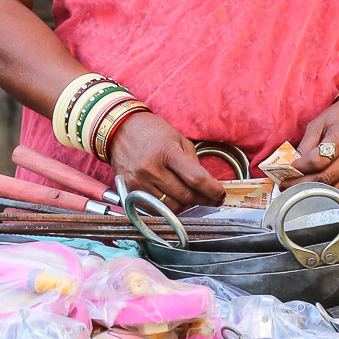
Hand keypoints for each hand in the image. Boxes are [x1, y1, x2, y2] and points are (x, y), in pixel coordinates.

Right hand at [106, 111, 225, 209]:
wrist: (119, 129)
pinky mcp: (129, 190)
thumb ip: (193, 162)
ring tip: (189, 195)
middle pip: (185, 196)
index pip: (195, 178)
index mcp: (167, 151)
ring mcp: (139, 181)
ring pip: (170, 207)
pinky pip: (154, 208)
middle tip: (212, 198)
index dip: (212, 190)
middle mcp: (151, 168)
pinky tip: (171, 197)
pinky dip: (166, 207)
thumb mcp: (178, 139)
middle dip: (204, 200)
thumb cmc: (152, 131)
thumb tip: (208, 184)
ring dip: (184, 204)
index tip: (220, 193)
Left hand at [282, 96, 338, 191]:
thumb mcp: (320, 122)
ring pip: (336, 188)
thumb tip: (292, 163)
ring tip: (300, 189)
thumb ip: (306, 144)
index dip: (300, 167)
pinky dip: (330, 189)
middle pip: (326, 178)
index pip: (318, 160)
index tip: (286, 169)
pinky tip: (318, 186)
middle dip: (303, 183)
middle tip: (287, 185)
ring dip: (316, 190)